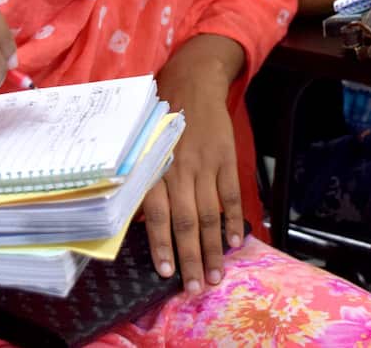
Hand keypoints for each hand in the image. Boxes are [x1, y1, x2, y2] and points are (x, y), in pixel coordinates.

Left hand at [144, 43, 242, 293]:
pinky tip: (234, 242)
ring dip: (214, 248)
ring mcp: (205, 164)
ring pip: (210, 214)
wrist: (193, 81)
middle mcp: (179, 168)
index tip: (167, 274)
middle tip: (195, 289)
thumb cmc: (160, 118)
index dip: (162, 245)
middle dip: (191, 258)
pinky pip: (230, 195)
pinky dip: (233, 220)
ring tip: (215, 276)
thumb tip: (136, 223)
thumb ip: (143, 180)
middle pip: (186, 221)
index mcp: (155, 168)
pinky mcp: (225, 158)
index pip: (157, 214)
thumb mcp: (143, 145)